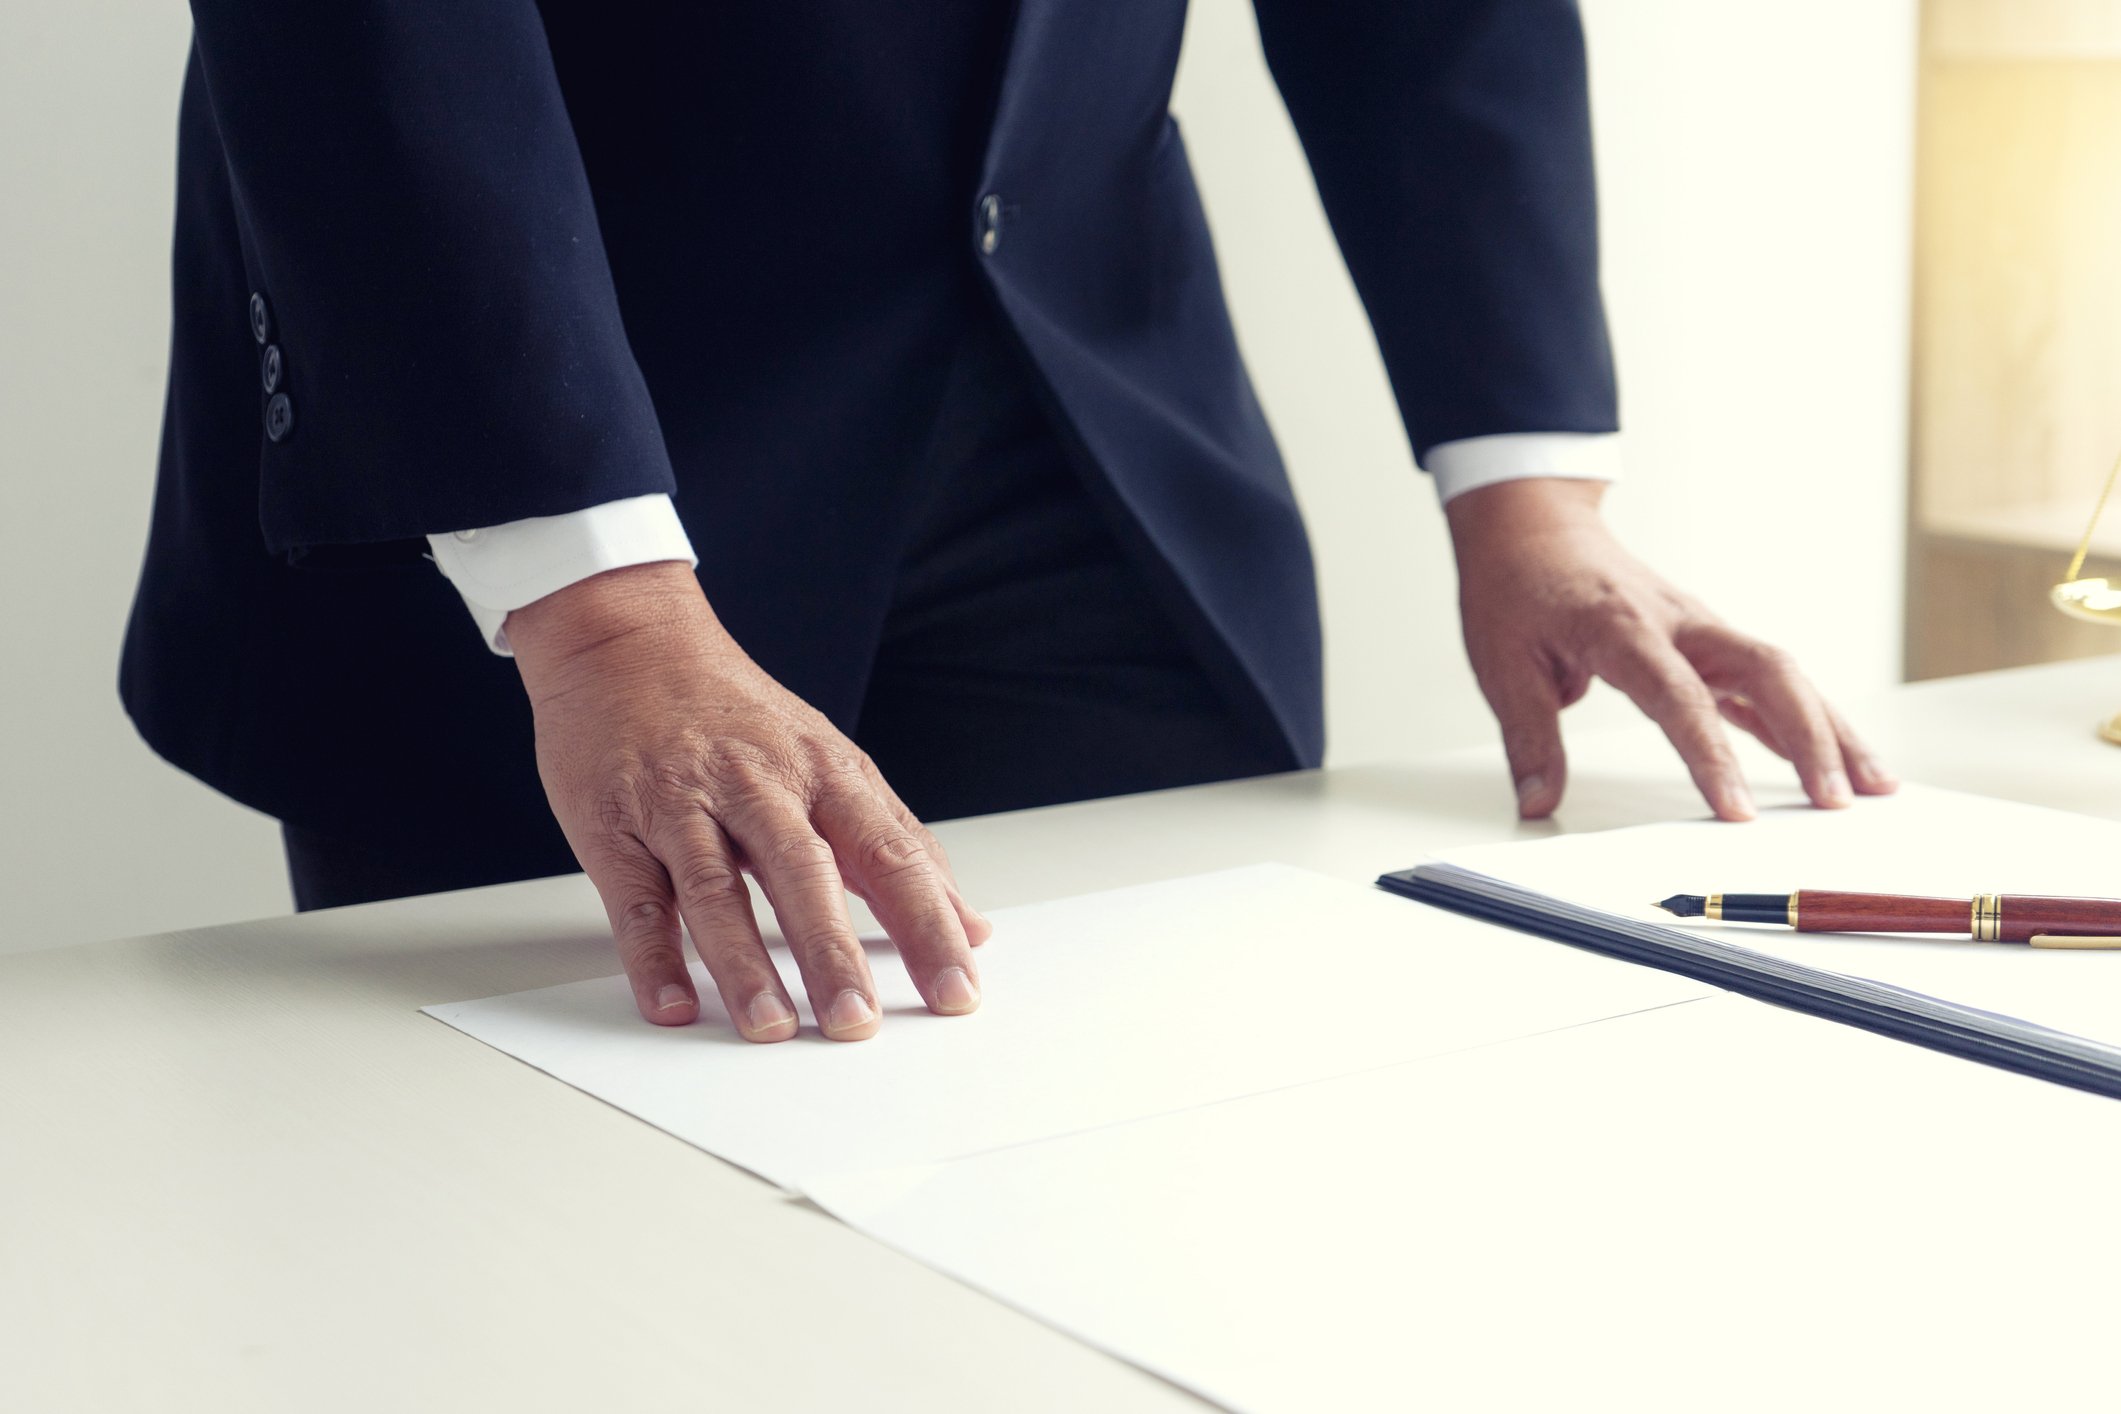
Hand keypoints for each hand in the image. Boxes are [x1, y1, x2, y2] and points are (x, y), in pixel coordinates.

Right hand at [505, 562, 990, 1038]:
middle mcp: (758, 786)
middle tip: (857, 1023)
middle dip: (834, 952)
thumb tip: (968, 923)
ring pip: (719, 888)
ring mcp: (682, 804)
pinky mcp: (615, 825)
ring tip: (771, 1027)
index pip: (890, 856)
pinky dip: (653, 955)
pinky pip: (636, 897)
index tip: (957, 990)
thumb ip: (898, 844)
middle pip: (805, 873)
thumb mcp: (832, 762)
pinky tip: (673, 1004)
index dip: (927, 925)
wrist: (627, 640)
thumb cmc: (736, 713)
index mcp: (825, 773)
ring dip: (745, 963)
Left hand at [1446, 479, 1896, 820]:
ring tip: (1873, 787)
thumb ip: (1528, 738)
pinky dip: (1802, 722)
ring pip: (1783, 674)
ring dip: (1830, 730)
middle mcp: (1679, 623)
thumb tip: (1539, 803)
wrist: (1533, 526)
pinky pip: (1765, 683)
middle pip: (1768, 671)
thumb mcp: (1502, 664)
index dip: (1713, 757)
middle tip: (1836, 802)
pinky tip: (1831, 764)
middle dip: (1811, 738)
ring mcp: (1702, 630)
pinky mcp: (1707, 642)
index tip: (1738, 811)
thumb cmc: (1517, 586)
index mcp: (1624, 628)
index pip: (1681, 698)